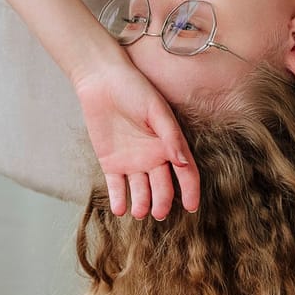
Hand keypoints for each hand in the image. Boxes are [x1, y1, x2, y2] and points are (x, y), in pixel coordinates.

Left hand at [72, 61, 200, 219]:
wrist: (101, 80)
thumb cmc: (134, 89)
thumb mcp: (156, 111)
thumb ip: (170, 137)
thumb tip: (183, 163)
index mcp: (169, 145)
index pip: (185, 173)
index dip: (191, 191)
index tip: (193, 208)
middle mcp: (153, 157)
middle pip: (163, 187)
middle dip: (163, 202)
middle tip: (160, 214)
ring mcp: (132, 162)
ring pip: (140, 191)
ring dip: (141, 204)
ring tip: (140, 212)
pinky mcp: (110, 163)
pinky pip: (117, 187)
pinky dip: (119, 199)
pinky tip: (120, 210)